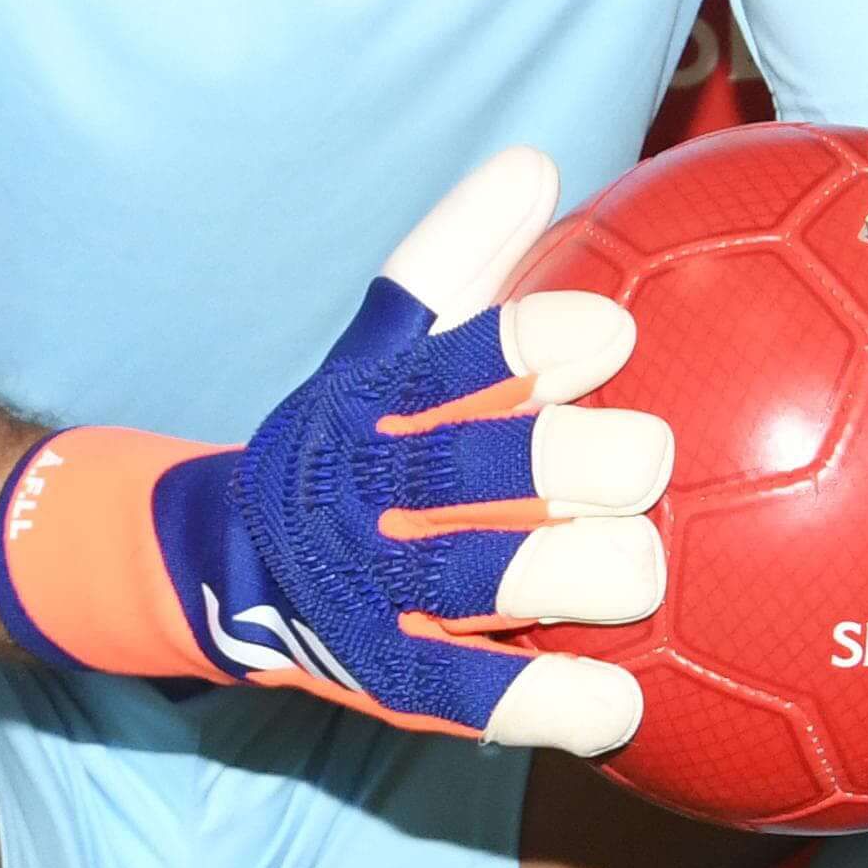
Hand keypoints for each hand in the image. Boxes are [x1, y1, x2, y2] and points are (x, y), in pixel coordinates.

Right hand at [0, 149, 668, 753]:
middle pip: (465, 470)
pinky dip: (543, 704)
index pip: (451, 356)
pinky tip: (620, 707)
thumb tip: (536, 160)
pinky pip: (467, 696)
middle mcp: (368, 488)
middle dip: (563, 464)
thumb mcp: (381, 345)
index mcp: (375, 396)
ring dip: (564, 576)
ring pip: (473, 580)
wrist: (222, 566)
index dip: (529, 342)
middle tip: (646, 456)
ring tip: (642, 569)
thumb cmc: (354, 437)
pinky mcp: (386, 676)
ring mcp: (372, 585)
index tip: (609, 331)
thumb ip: (458, 257)